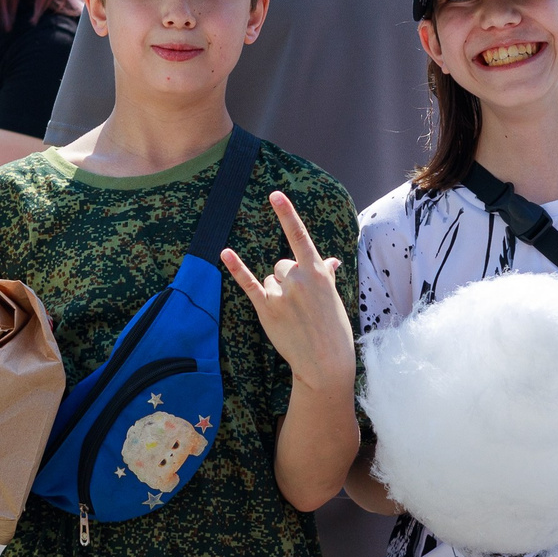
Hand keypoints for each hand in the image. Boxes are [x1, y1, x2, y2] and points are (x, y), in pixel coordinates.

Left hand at [220, 191, 353, 393]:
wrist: (326, 361)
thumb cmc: (333, 328)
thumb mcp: (333, 297)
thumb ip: (327, 274)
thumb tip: (332, 260)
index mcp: (319, 272)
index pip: (299, 236)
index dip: (286, 214)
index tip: (274, 195)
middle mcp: (299, 279)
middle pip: (281, 265)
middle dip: (287, 280)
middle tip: (300, 305)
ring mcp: (282, 294)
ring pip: (269, 280)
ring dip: (276, 293)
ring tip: (291, 316)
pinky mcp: (267, 308)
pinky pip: (249, 283)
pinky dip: (236, 267)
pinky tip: (224, 252)